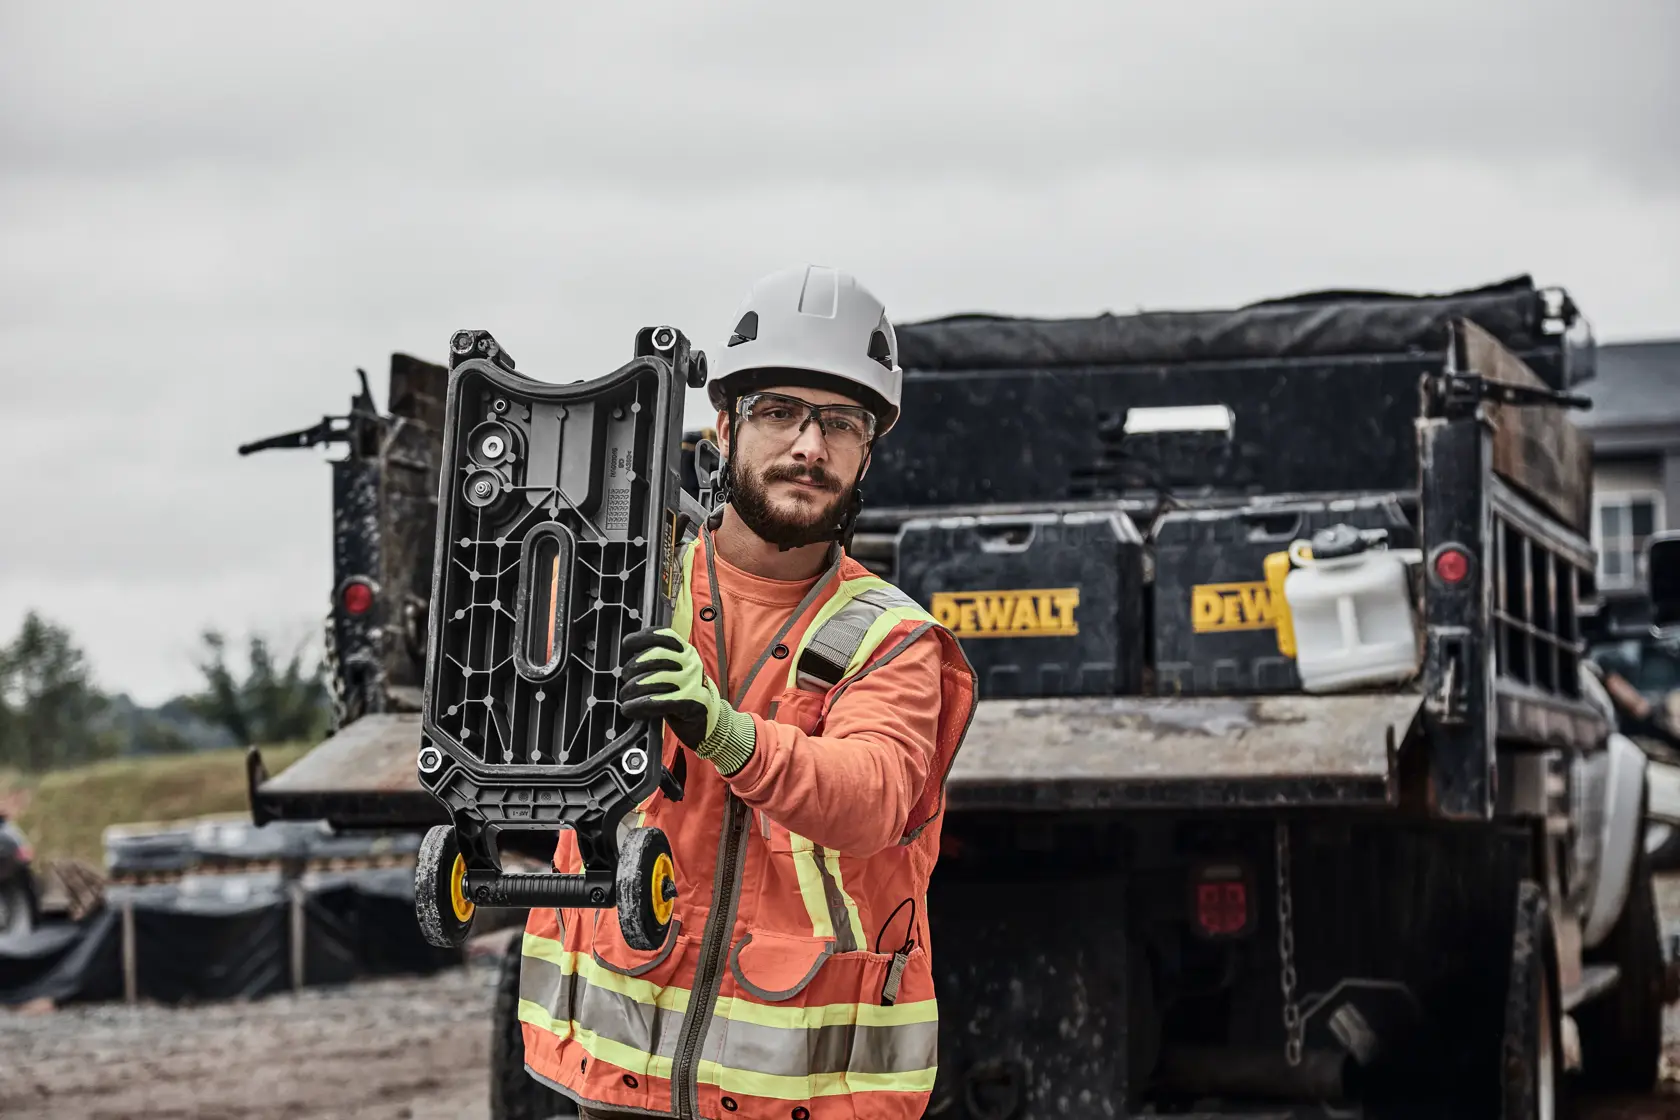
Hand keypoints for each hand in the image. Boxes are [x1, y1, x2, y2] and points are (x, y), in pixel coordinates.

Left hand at [617, 629, 756, 773]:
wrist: (709, 720)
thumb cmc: (684, 695)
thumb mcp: (675, 673)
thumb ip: (657, 663)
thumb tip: (630, 661)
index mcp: (686, 652)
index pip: (664, 636)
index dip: (643, 637)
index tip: (627, 643)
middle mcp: (691, 663)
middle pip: (655, 655)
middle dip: (633, 667)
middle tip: (625, 680)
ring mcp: (693, 682)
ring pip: (654, 678)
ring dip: (632, 689)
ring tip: (625, 698)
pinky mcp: (692, 702)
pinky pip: (659, 701)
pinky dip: (639, 705)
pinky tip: (630, 709)